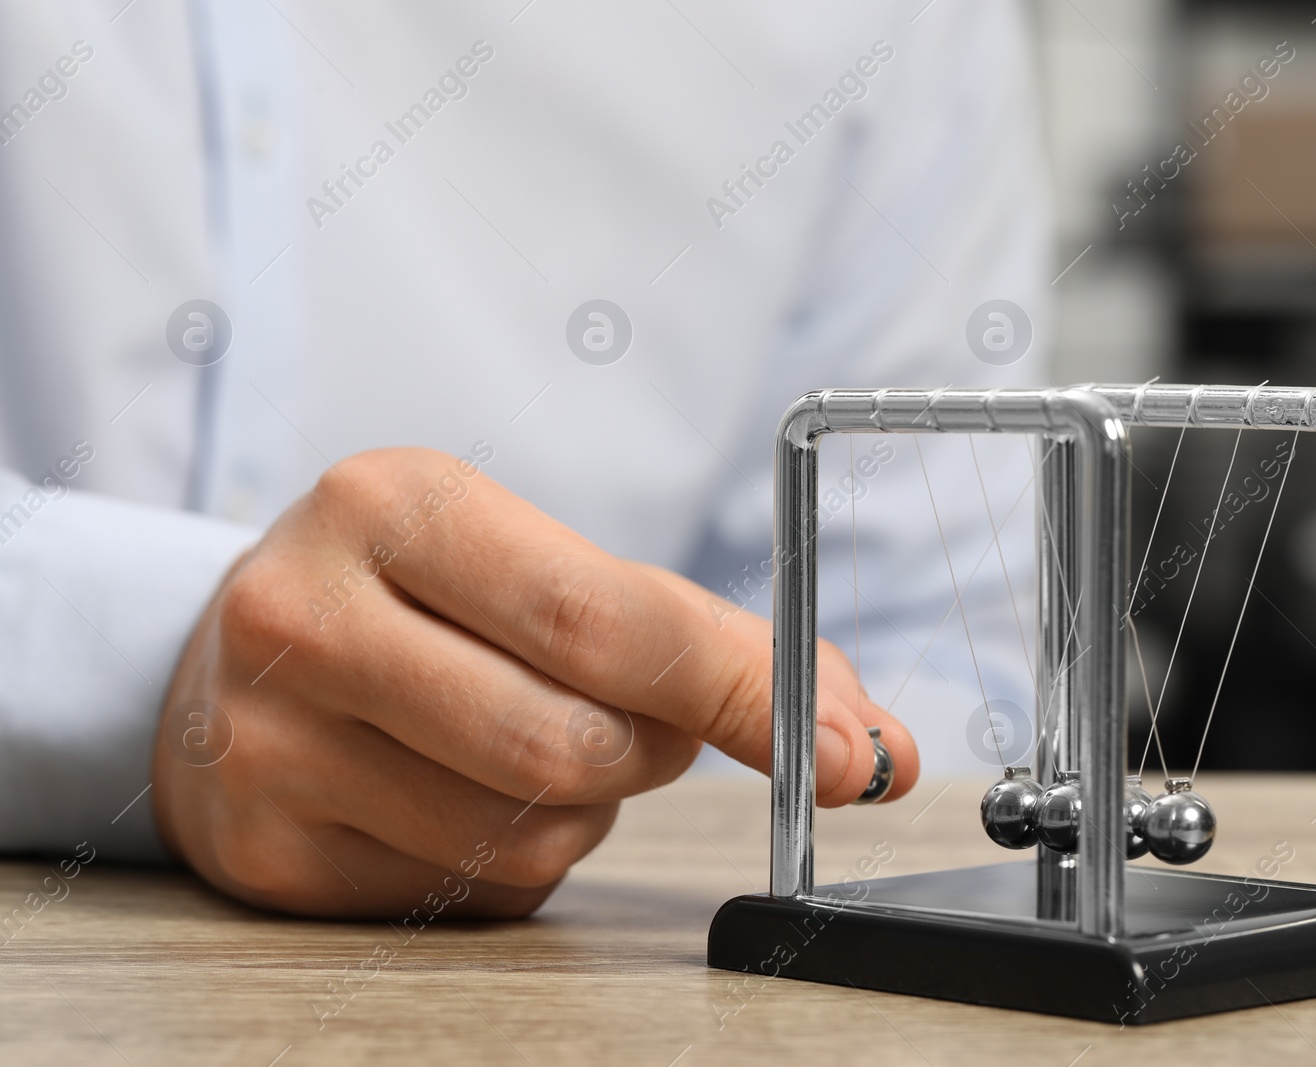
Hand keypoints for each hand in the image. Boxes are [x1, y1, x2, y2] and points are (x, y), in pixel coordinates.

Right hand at [152, 448, 918, 917]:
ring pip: (534, 829)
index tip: (846, 749)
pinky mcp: (266, 849)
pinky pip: (475, 889)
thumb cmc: (417, 599)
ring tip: (522, 735)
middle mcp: (308, 614)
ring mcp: (270, 741)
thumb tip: (869, 744)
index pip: (606, 618)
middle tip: (633, 719)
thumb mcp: (530, 562)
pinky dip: (515, 854)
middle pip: (576, 742)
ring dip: (586, 803)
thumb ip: (700, 639)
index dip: (743, 690)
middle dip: (650, 749)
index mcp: (394, 503)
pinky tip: (457, 792)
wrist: (227, 654)